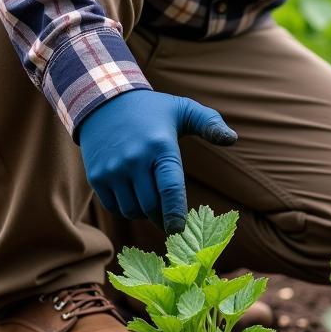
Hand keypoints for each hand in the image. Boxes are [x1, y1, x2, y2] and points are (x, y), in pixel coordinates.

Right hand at [77, 90, 236, 233]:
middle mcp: (134, 159)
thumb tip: (233, 139)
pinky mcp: (97, 176)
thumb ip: (210, 124)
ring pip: (132, 210)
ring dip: (145, 214)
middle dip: (163, 218)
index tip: (179, 229)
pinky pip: (115, 208)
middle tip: (171, 220)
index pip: (170, 188)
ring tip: (152, 202)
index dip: (175, 213)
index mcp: (160, 146)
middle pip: (151, 206)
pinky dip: (126, 210)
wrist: (105, 101)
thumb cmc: (153, 110)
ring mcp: (113, 169)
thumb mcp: (183, 109)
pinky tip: (134, 197)